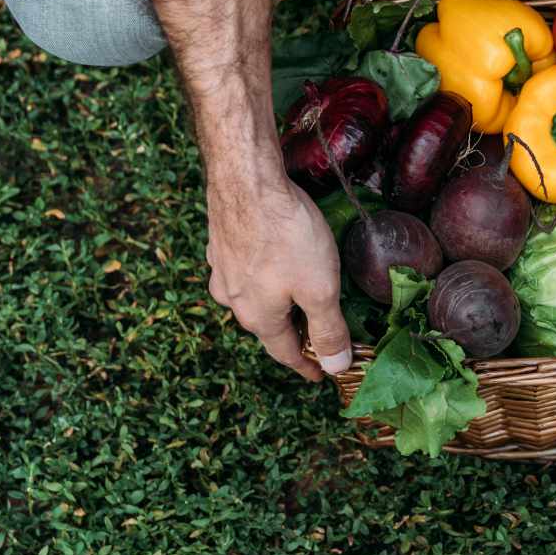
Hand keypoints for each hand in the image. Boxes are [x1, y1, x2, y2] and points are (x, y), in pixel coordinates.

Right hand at [206, 160, 351, 381]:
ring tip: (295, 298)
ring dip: (274, 303)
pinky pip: (243, 269)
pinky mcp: (219, 242)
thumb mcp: (320, 289)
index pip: (286, 354)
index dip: (309, 366)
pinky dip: (261, 274)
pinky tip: (272, 261)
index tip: (321, 375)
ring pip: (252, 297)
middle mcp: (232, 299)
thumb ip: (328, 329)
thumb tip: (335, 367)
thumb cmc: (286, 234)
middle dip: (292, 334)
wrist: (246, 178)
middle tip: (316, 335)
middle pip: (268, 326)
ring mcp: (222, 269)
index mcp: (258, 317)